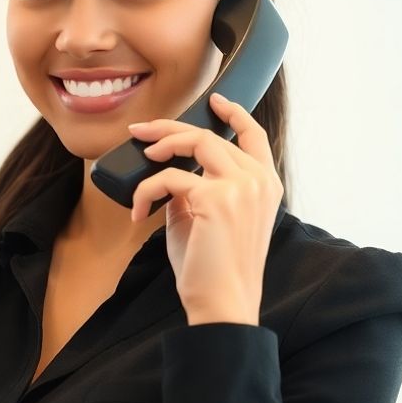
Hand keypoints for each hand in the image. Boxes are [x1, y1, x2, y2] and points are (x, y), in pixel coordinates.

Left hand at [126, 92, 282, 325]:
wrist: (222, 302)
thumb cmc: (212, 268)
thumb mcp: (205, 218)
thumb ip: (196, 190)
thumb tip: (169, 171)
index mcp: (265, 186)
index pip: (254, 136)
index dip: (234, 113)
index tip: (214, 100)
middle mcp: (258, 180)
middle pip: (211, 134)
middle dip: (171, 128)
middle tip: (141, 130)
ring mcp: (241, 186)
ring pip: (195, 142)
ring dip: (160, 145)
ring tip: (141, 156)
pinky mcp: (216, 197)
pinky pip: (168, 177)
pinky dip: (146, 190)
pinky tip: (137, 210)